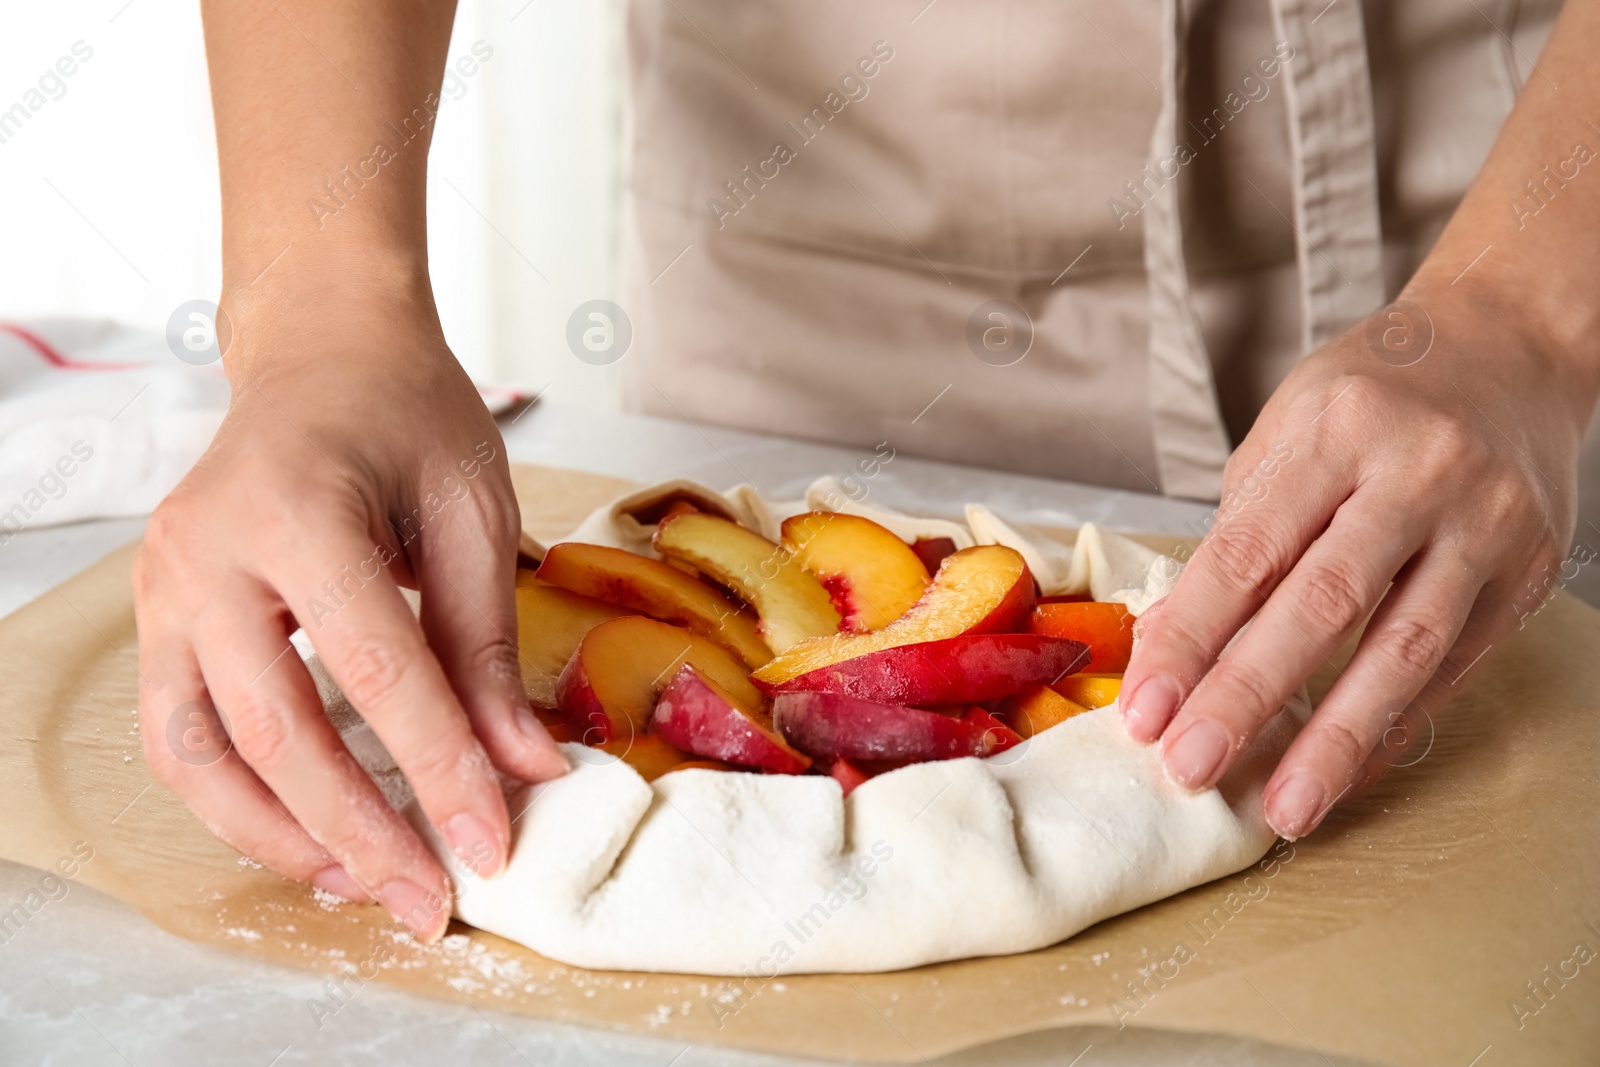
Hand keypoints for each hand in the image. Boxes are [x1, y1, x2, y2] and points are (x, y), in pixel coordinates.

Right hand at [134, 279, 564, 939]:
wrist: (322, 355)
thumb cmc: (407, 417)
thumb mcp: (474, 512)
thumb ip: (487, 644)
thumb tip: (525, 766)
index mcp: (300, 509)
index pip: (376, 671)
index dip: (440, 769)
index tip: (494, 843)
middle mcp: (210, 552)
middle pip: (277, 732)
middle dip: (362, 833)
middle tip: (428, 902)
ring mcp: (165, 584)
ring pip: (202, 754)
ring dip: (281, 838)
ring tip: (364, 885)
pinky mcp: (157, 613)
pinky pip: (180, 734)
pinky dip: (238, 801)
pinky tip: (306, 834)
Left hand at [1121, 283, 1594, 838]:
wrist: (1507, 347)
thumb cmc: (1373, 395)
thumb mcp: (1286, 432)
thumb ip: (1236, 535)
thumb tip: (1173, 644)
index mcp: (1336, 430)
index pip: (1246, 552)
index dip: (1191, 639)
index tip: (1145, 709)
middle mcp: (1419, 473)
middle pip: (1323, 605)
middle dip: (1248, 697)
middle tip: (1191, 768)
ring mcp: (1485, 523)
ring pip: (1403, 649)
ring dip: (1335, 740)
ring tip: (1283, 808)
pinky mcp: (1528, 570)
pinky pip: (1456, 663)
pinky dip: (1397, 723)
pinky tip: (1350, 768)